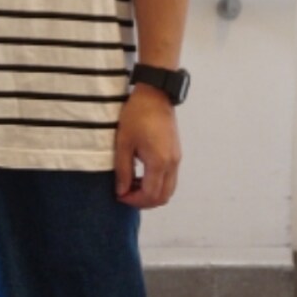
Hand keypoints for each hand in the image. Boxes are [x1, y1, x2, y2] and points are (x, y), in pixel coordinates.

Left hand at [114, 86, 181, 208]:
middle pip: (163, 197)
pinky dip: (157, 184)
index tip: (119, 195)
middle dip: (143, 201)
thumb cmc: (137, 115)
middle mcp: (172, 163)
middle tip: (125, 194)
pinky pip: (170, 179)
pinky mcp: (176, 154)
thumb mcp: (123, 144)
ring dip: (151, 193)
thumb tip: (121, 191)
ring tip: (132, 184)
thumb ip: (123, 170)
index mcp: (159, 162)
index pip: (150, 195)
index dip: (134, 200)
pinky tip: (141, 176)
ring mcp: (176, 159)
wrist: (155, 95)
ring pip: (168, 190)